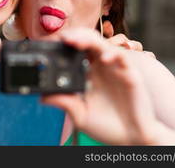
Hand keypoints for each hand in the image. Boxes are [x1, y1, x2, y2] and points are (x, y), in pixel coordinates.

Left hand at [43, 28, 158, 144]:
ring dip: (87, 39)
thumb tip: (42, 97)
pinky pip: (121, 57)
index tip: (50, 45)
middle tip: (61, 38)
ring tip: (73, 41)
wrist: (132, 138)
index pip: (75, 51)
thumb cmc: (107, 126)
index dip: (64, 45)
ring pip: (101, 44)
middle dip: (74, 36)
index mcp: (88, 73)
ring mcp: (115, 68)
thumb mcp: (80, 115)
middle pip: (87, 41)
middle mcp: (100, 67)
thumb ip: (65, 104)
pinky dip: (112, 55)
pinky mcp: (130, 74)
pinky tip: (102, 60)